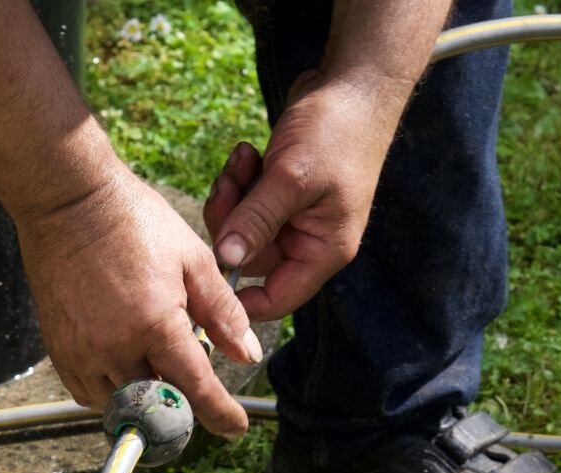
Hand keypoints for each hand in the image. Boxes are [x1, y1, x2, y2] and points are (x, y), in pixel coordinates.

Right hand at [14, 170, 262, 437]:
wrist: (69, 200)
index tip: (234, 428)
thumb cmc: (134, 221)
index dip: (220, 414)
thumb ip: (223, 312)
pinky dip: (110, 392)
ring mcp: (81, 350)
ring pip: (119, 404)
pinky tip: (124, 367)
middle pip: (156, 403)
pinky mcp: (58, 348)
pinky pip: (86, 392)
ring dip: (143, 398)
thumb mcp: (193, 259)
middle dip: (179, 403)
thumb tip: (246, 354)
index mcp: (156, 323)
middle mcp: (115, 346)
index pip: (196, 388)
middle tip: (192, 388)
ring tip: (156, 369)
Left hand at [204, 69, 406, 320]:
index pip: (278, 299)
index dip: (241, 301)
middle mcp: (309, 239)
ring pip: (243, 228)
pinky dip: (239, 180)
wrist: (353, 83)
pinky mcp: (281, 192)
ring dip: (233, 195)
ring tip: (242, 159)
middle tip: (228, 184)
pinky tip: (247, 152)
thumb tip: (225, 261)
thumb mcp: (291, 177)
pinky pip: (246, 202)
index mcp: (323, 249)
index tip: (208, 279)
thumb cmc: (335, 131)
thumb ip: (256, 220)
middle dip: (230, 222)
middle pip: (250, 259)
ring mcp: (295, 216)